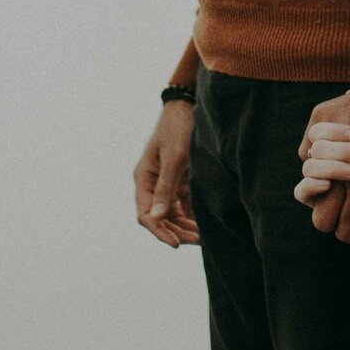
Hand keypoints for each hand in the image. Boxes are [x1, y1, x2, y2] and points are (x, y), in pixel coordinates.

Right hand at [134, 100, 199, 246]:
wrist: (189, 105)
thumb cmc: (178, 128)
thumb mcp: (174, 157)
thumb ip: (165, 187)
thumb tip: (156, 217)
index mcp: (143, 178)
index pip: (145, 215)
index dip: (159, 231)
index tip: (176, 243)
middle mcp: (152, 184)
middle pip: (159, 217)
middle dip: (176, 231)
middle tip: (197, 241)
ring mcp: (166, 182)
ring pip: (172, 213)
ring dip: (185, 226)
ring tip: (203, 236)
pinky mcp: (180, 180)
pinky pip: (184, 204)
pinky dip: (193, 214)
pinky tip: (205, 223)